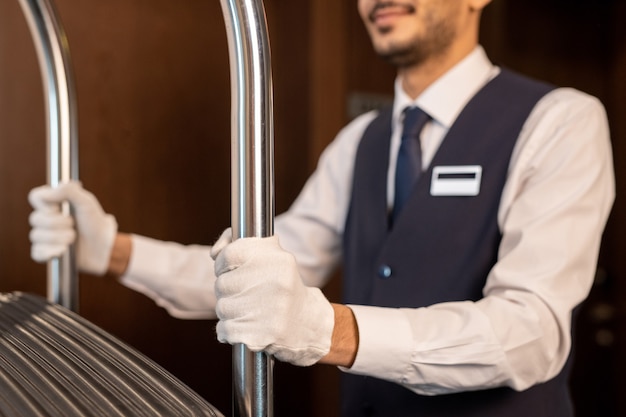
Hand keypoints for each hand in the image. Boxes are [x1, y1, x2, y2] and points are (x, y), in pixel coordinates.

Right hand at [28, 181, 117, 275]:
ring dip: (59, 237)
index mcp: (54, 204)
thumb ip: (69, 191)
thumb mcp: (87, 203)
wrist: (105, 247)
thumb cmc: (96, 223)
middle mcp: (46, 219)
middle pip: (35, 218)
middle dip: (59, 223)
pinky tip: (64, 250)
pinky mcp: (46, 253)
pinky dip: (51, 252)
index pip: (35, 197)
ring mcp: (45, 237)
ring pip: (36, 236)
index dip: (45, 204)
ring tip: (73, 238)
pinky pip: (37, 253)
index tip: (59, 207)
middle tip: (74, 225)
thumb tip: (46, 193)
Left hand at [211, 229, 334, 365]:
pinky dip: (229, 331)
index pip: (230, 254)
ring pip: (222, 307)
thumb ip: (239, 245)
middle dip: (228, 291)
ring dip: (229, 312)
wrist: (308, 325)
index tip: (230, 270)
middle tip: (245, 295)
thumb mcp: (272, 257)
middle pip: (222, 283)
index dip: (223, 264)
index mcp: (277, 259)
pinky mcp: (259, 335)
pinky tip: (246, 327)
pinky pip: (224, 329)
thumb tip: (215, 252)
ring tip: (249, 311)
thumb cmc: (283, 288)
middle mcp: (273, 282)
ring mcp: (267, 310)